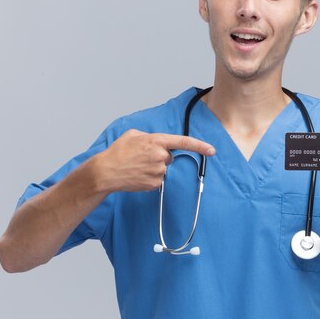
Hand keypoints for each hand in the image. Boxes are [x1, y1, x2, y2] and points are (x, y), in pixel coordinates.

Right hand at [91, 129, 215, 192]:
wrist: (106, 172)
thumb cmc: (118, 152)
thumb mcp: (133, 134)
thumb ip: (150, 136)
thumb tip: (158, 142)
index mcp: (157, 141)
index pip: (184, 142)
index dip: (200, 146)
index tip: (212, 150)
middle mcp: (160, 156)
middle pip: (170, 156)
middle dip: (160, 156)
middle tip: (142, 157)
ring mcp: (158, 171)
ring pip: (163, 169)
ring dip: (153, 167)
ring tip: (137, 166)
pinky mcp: (155, 184)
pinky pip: (158, 179)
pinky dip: (149, 177)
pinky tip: (137, 175)